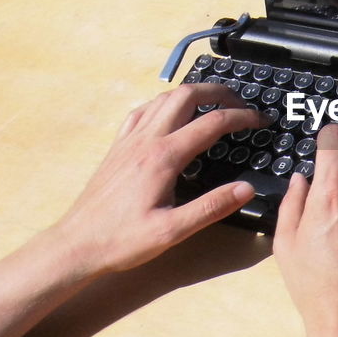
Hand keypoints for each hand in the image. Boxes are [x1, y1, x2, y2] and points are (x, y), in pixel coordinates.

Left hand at [42, 83, 259, 276]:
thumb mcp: (172, 231)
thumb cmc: (123, 240)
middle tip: (240, 103)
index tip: (261, 120)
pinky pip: (143, 112)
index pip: (212, 123)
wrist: (77, 244)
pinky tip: (170, 115)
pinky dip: (164, 104)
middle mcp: (146, 140)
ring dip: (193, 94)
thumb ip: (212, 207)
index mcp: (164, 157)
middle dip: (218, 92)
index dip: (242, 117)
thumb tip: (247, 189)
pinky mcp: (117, 147)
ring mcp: (129, 140)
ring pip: (164, 98)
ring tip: (213, 104)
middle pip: (186, 96)